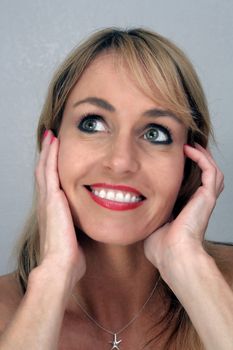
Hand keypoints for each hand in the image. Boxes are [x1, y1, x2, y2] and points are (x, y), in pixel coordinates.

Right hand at [34, 130, 85, 284]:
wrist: (60, 267)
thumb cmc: (69, 258)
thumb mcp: (74, 239)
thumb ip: (78, 230)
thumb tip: (87, 231)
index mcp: (53, 212)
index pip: (51, 185)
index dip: (52, 170)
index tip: (57, 157)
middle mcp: (47, 203)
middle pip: (44, 173)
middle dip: (48, 156)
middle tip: (51, 140)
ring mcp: (47, 200)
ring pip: (44, 168)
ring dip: (48, 151)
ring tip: (51, 136)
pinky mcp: (52, 199)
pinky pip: (49, 171)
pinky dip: (50, 156)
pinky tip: (54, 143)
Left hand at [144, 143, 223, 275]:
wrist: (172, 256)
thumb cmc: (161, 248)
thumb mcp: (150, 225)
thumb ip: (145, 215)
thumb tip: (131, 209)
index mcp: (186, 209)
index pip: (191, 186)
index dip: (186, 172)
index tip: (172, 160)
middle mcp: (198, 203)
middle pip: (205, 176)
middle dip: (198, 160)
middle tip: (187, 148)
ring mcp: (205, 199)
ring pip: (212, 171)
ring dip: (203, 156)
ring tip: (191, 145)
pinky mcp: (207, 197)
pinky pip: (210, 171)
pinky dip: (202, 157)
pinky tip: (190, 149)